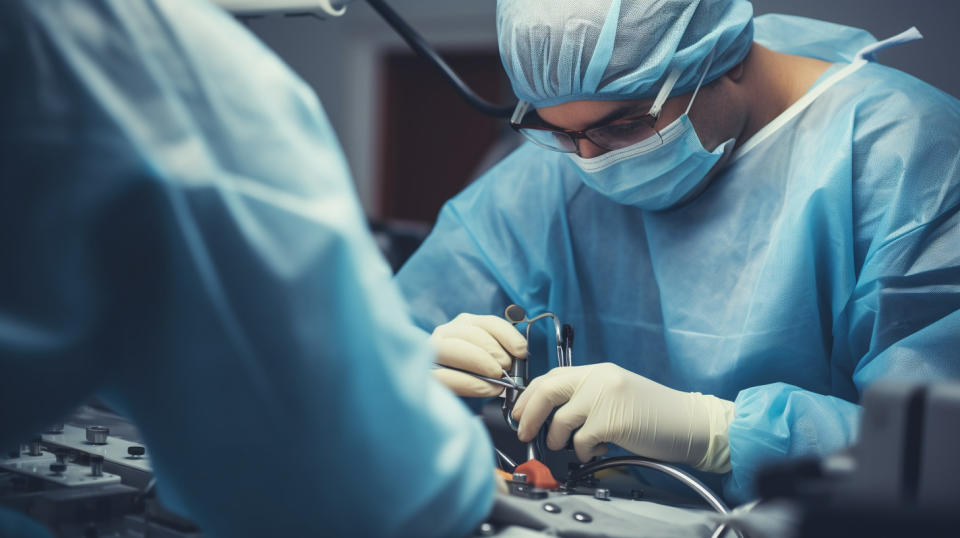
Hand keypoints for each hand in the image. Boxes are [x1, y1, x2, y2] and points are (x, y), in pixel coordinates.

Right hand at [430, 313, 527, 396]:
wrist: (443, 405)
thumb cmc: (472, 380)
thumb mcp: (489, 361)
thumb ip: (501, 353)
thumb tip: (520, 355)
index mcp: (464, 325)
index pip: (488, 322)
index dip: (508, 335)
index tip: (522, 352)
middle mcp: (445, 333)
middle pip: (472, 333)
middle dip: (494, 351)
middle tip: (507, 370)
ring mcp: (429, 352)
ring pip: (454, 348)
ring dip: (481, 363)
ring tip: (498, 379)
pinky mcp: (424, 373)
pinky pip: (446, 375)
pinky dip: (471, 383)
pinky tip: (488, 390)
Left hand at [512, 363, 734, 471]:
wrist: (689, 422)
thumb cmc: (653, 414)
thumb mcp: (615, 394)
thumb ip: (586, 397)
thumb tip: (549, 414)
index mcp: (597, 371)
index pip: (550, 377)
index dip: (529, 396)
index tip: (518, 413)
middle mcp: (599, 378)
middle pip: (547, 391)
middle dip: (528, 414)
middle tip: (524, 433)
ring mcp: (605, 397)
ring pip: (560, 421)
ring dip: (560, 440)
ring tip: (574, 446)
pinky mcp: (612, 420)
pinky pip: (581, 441)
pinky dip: (583, 452)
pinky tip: (598, 450)